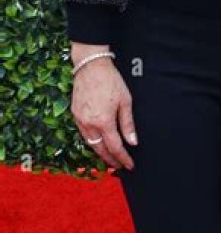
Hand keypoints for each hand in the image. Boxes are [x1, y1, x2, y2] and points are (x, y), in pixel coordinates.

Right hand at [71, 54, 136, 170]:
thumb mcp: (125, 101)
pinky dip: (92, 140)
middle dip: (110, 160)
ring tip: (110, 157)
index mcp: (103, 121)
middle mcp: (89, 124)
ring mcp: (80, 119)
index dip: (123, 158)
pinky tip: (99, 141)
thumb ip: (128, 124)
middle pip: (100, 149)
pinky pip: (83, 133)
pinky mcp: (75, 114)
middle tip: (119, 166)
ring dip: (100, 152)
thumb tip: (132, 142)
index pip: (114, 147)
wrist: (91, 66)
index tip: (129, 165)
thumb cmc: (111, 81)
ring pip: (90, 143)